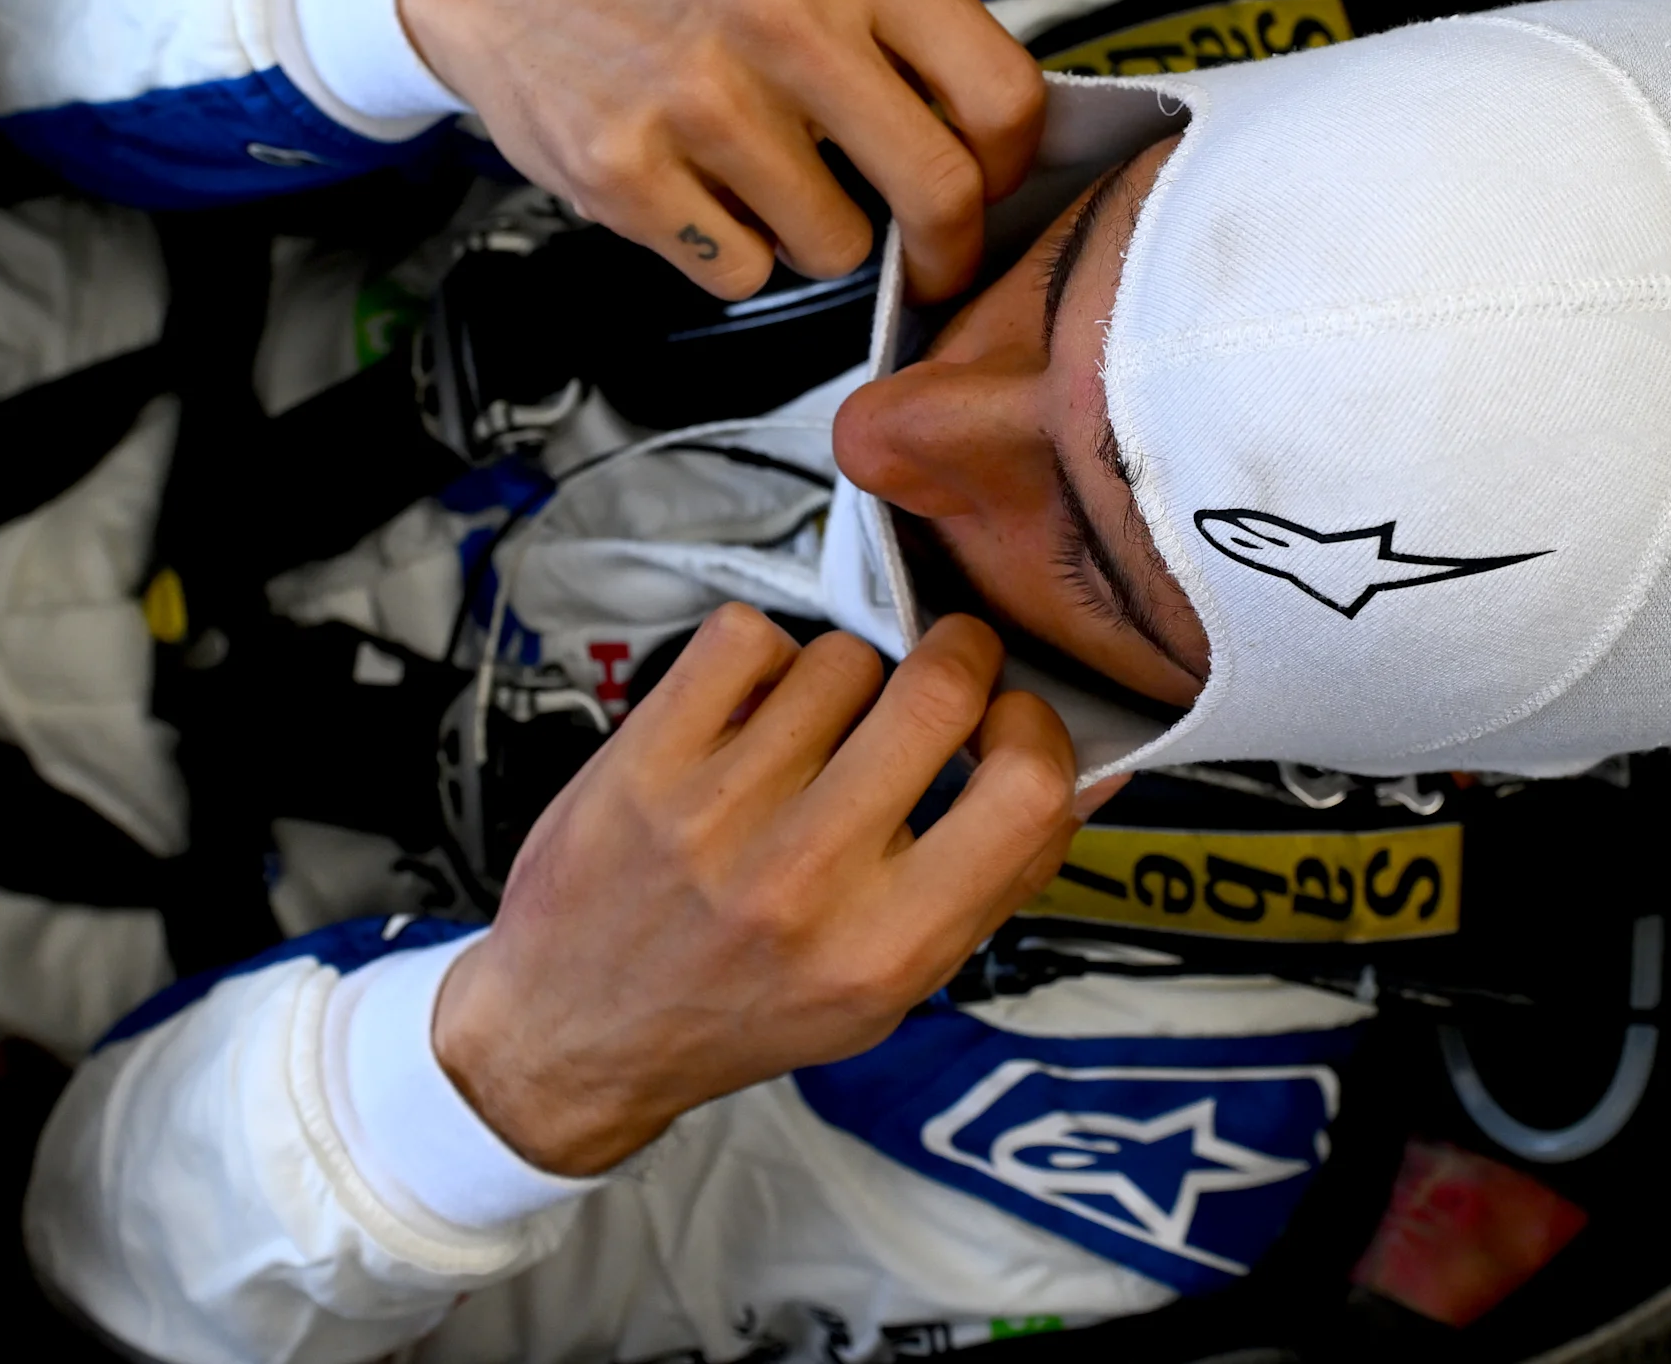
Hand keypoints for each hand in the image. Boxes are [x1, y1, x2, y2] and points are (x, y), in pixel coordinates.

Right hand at [397, 0, 1045, 302]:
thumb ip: (915, 28)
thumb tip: (1000, 155)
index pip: (1004, 97)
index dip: (1008, 169)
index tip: (984, 188)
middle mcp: (784, 13)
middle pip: (939, 193)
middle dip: (945, 249)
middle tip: (928, 260)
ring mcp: (699, 96)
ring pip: (836, 248)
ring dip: (815, 238)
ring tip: (763, 174)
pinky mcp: (626, 171)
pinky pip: (739, 272)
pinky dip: (730, 252)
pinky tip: (696, 187)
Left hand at [431, 608, 1120, 1174]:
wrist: (575, 1034)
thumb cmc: (744, 1006)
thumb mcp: (894, 984)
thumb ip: (997, 877)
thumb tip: (1095, 767)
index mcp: (888, 948)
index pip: (1028, 789)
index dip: (1035, 730)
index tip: (1008, 724)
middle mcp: (806, 881)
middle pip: (939, 689)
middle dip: (956, 661)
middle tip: (936, 681)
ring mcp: (716, 814)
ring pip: (842, 656)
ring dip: (845, 679)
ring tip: (813, 735)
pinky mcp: (642, 760)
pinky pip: (747, 637)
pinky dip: (758, 660)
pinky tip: (747, 714)